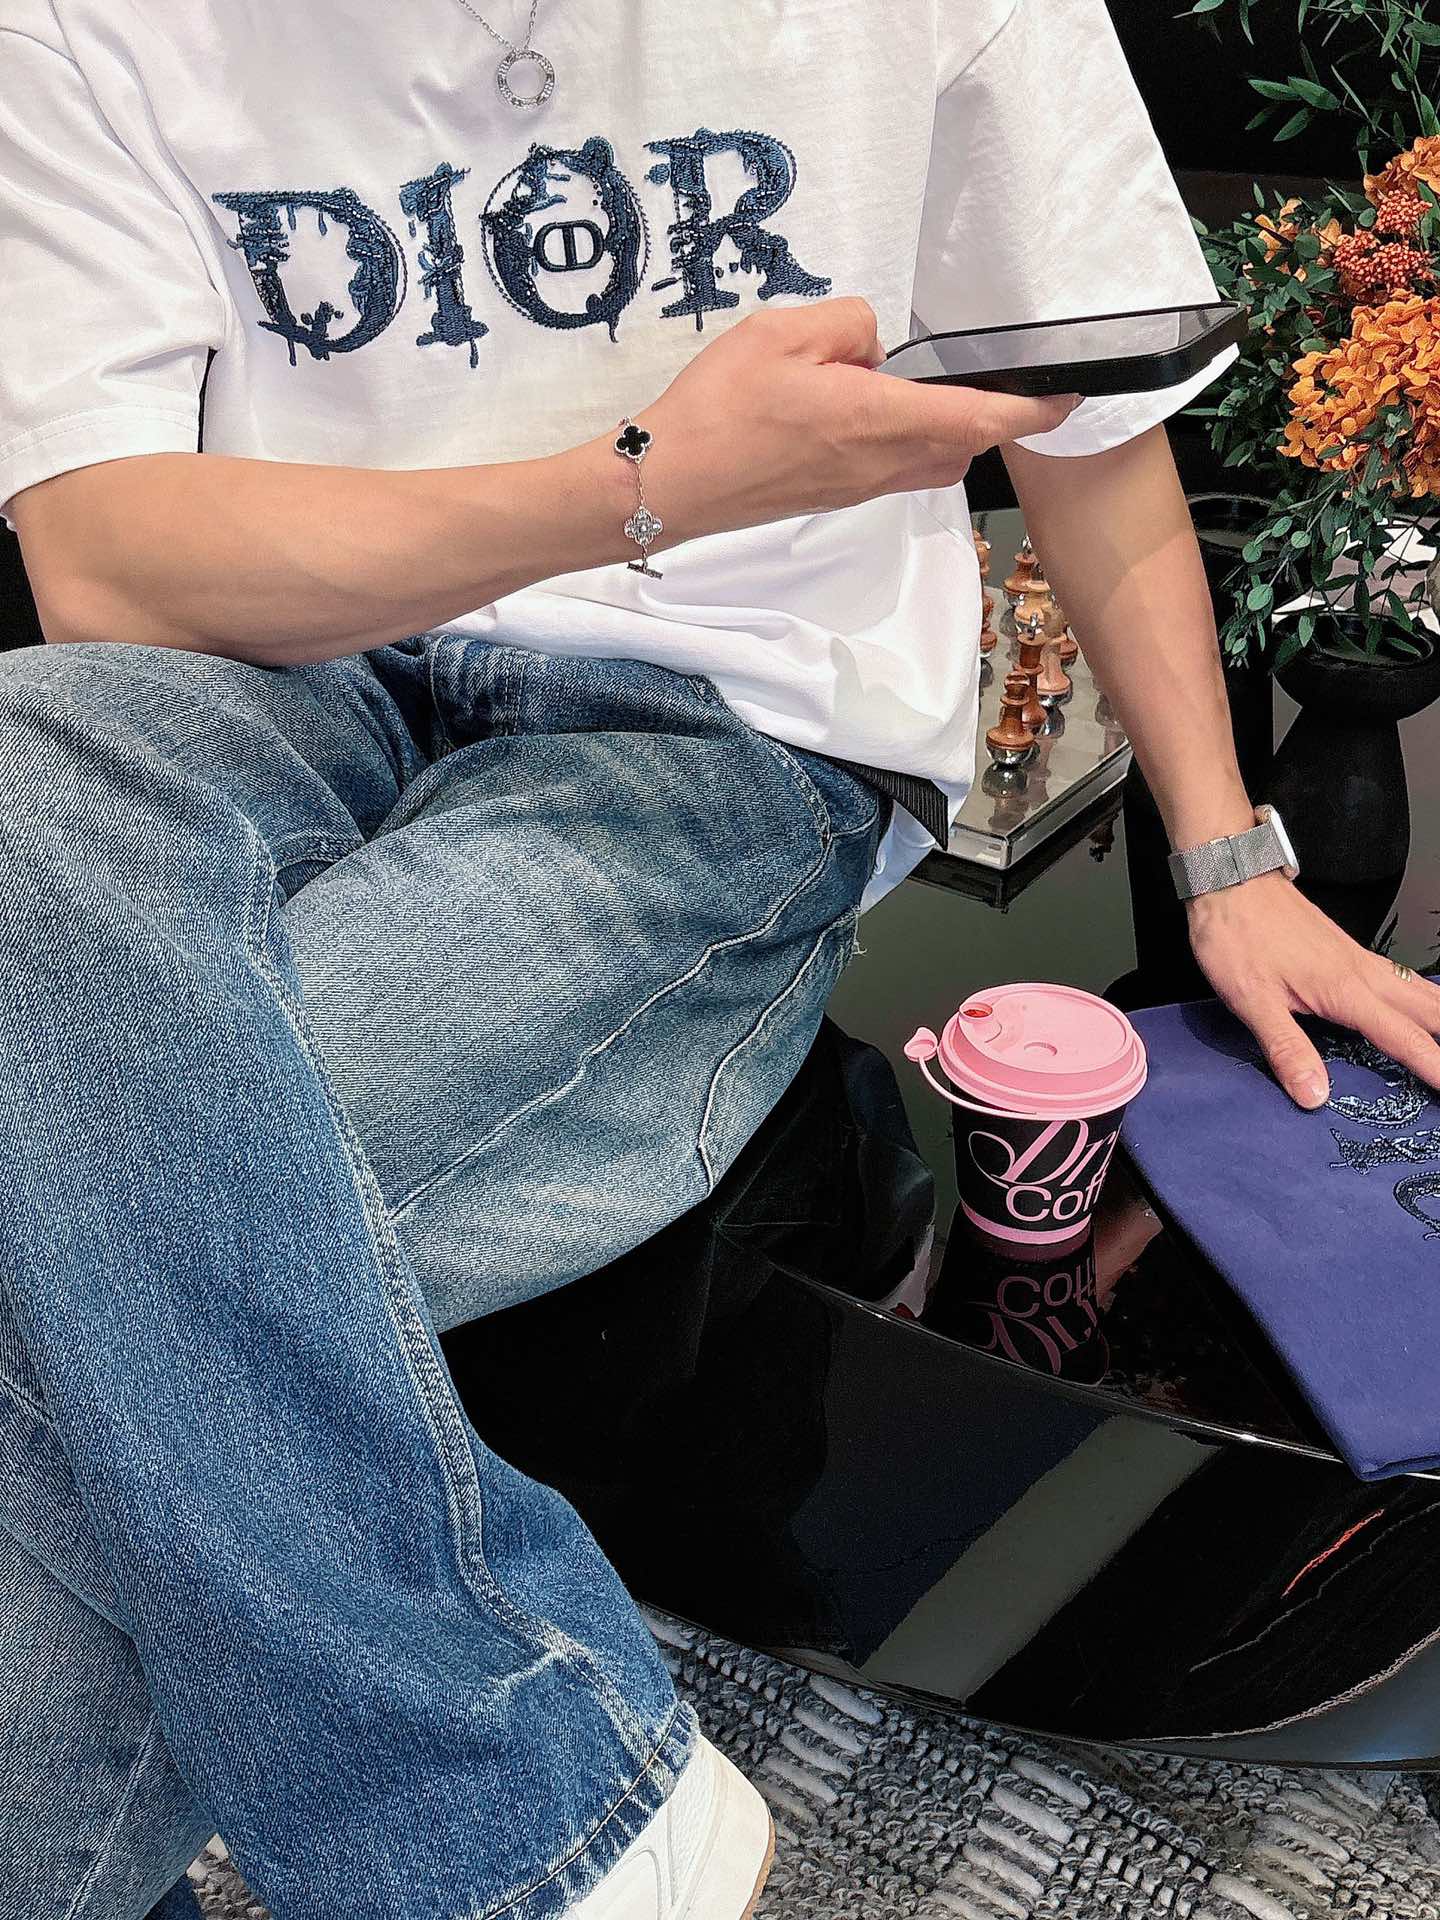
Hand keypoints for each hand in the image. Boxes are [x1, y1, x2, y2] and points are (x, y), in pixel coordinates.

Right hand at [631, 295, 1083, 548]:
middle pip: (959, 448)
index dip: (1029, 413)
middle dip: (982, 421)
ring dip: (937, 433)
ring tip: (912, 392)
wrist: (670, 483)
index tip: (1064, 402)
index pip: (976, 419)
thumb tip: (874, 345)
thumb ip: (849, 326)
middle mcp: (877, 464)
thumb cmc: (720, 408)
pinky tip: (859, 412)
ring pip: (925, 463)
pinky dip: (899, 443)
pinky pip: (888, 470)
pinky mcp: (831, 497)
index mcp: (876, 419)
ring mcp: (854, 489)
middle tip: (987, 384)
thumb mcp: (784, 331)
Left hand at [1186, 871, 1439, 1108]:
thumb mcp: (1252, 1000)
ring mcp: (1357, 959)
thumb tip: (1315, 1095)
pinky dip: (1423, 994)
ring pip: (1418, 989)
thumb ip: (1286, 1048)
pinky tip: (1422, 1001)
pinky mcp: (1346, 951)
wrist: (1231, 881)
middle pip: (1426, 1009)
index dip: (1433, 1065)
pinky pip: (1400, 976)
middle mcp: (1361, 973)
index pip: (1403, 1037)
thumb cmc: (1237, 937)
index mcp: (1344, 991)